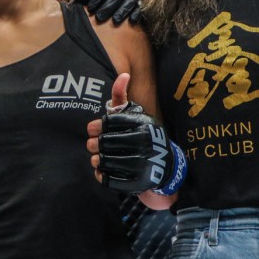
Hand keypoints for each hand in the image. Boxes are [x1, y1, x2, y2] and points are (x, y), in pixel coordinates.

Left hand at [87, 74, 185, 194]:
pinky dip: (101, 176)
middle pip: (103, 142)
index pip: (107, 123)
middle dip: (94, 144)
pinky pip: (109, 180)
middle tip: (94, 145)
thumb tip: (123, 75)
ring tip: (98, 157)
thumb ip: (122, 96)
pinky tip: (103, 171)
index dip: (95, 127)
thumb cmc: (141, 134)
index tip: (94, 130)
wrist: (164, 164)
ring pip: (104, 161)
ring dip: (96, 160)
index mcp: (141, 125)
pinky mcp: (137, 182)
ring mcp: (141, 164)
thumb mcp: (134, 114)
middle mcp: (143, 143)